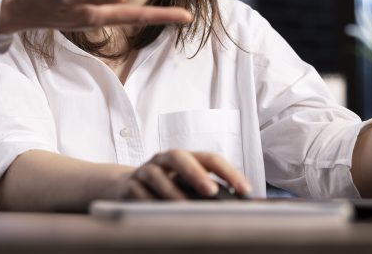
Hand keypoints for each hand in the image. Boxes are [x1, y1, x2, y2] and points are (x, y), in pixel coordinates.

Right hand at [107, 150, 250, 200]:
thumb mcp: (186, 185)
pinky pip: (138, 192)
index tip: (244, 190)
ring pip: (157, 175)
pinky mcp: (129, 186)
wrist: (127, 186)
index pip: (210, 159)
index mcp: (186, 158)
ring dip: (172, 191)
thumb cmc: (166, 187)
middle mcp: (165, 160)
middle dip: (196, 173)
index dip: (228, 173)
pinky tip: (159, 213)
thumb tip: (237, 205)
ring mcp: (146, 171)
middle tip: (211, 191)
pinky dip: (149, 201)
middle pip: (180, 158)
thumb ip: (207, 191)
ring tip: (185, 206)